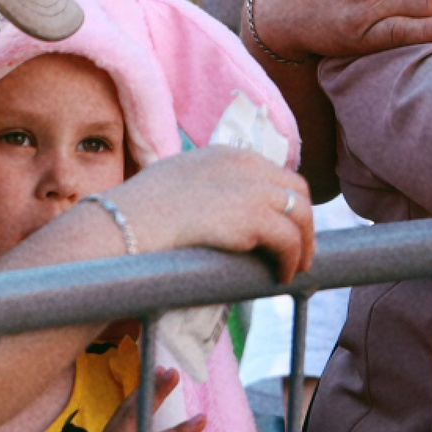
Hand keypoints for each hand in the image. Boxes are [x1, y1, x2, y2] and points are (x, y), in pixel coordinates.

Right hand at [113, 149, 316, 280]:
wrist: (128, 221)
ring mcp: (253, 188)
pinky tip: (284, 276)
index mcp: (226, 154)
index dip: (282, 200)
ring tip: (298, 267)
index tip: (284, 224)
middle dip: (303, 219)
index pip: (271, 172)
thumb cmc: (136, 212)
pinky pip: (290, 240)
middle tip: (301, 248)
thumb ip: (195, 191)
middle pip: (296, 188)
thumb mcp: (172, 185)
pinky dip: (292, 259)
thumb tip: (201, 215)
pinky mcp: (254, 216)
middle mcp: (245, 164)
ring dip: (303, 243)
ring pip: (301, 213)